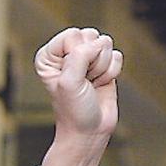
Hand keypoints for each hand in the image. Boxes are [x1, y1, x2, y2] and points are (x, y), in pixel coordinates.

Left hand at [36, 27, 120, 141]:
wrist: (89, 131)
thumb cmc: (73, 110)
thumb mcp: (69, 82)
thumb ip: (79, 56)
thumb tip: (98, 43)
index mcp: (48, 56)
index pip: (72, 34)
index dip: (77, 55)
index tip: (71, 77)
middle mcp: (65, 53)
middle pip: (91, 35)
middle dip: (91, 60)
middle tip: (83, 81)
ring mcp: (86, 57)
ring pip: (106, 44)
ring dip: (102, 68)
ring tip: (91, 84)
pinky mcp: (103, 64)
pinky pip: (117, 55)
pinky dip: (112, 72)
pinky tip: (100, 84)